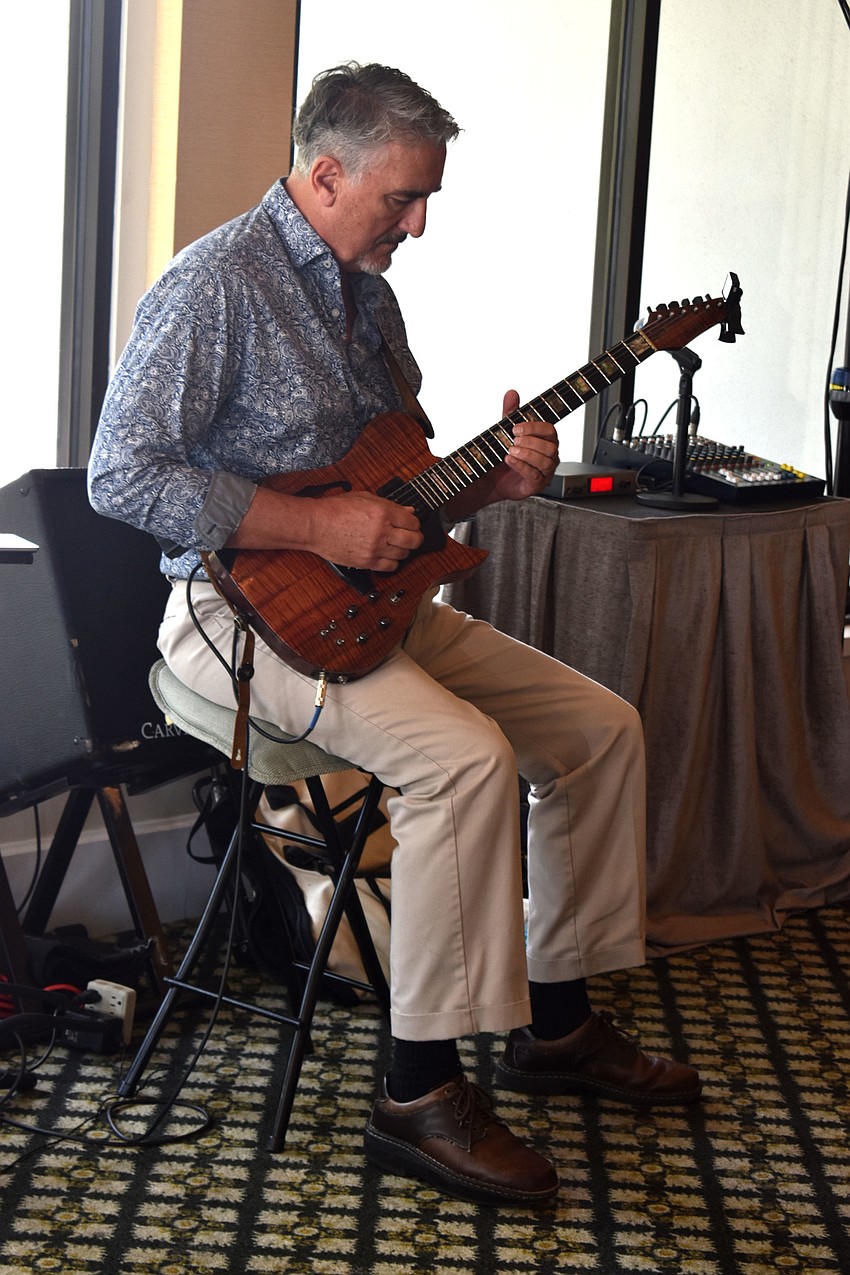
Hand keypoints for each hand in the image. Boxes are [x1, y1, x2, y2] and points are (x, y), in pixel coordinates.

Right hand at [307, 490, 422, 571]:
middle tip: (409, 537)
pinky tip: (385, 555)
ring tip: (394, 545)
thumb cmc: (335, 509)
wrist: (316, 525)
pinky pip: (390, 567)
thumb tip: (408, 512)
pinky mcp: (367, 562)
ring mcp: (375, 549)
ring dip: (402, 550)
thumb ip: (389, 505)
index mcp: (383, 512)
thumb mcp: (365, 498)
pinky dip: (391, 562)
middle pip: (414, 541)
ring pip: (403, 555)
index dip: (414, 524)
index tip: (410, 525)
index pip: (413, 522)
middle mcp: (382, 531)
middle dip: (414, 538)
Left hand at [488, 389, 558, 502]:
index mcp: (546, 441)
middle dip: (530, 441)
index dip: (534, 427)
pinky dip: (521, 466)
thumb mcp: (506, 430)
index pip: (550, 430)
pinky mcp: (536, 485)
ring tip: (511, 450)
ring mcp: (545, 472)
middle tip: (513, 440)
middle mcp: (549, 456)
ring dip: (527, 454)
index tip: (516, 427)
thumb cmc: (506, 453)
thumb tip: (511, 393)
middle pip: (550, 446)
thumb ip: (510, 412)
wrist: (494, 478)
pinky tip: (509, 459)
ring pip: (545, 461)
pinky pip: (535, 475)